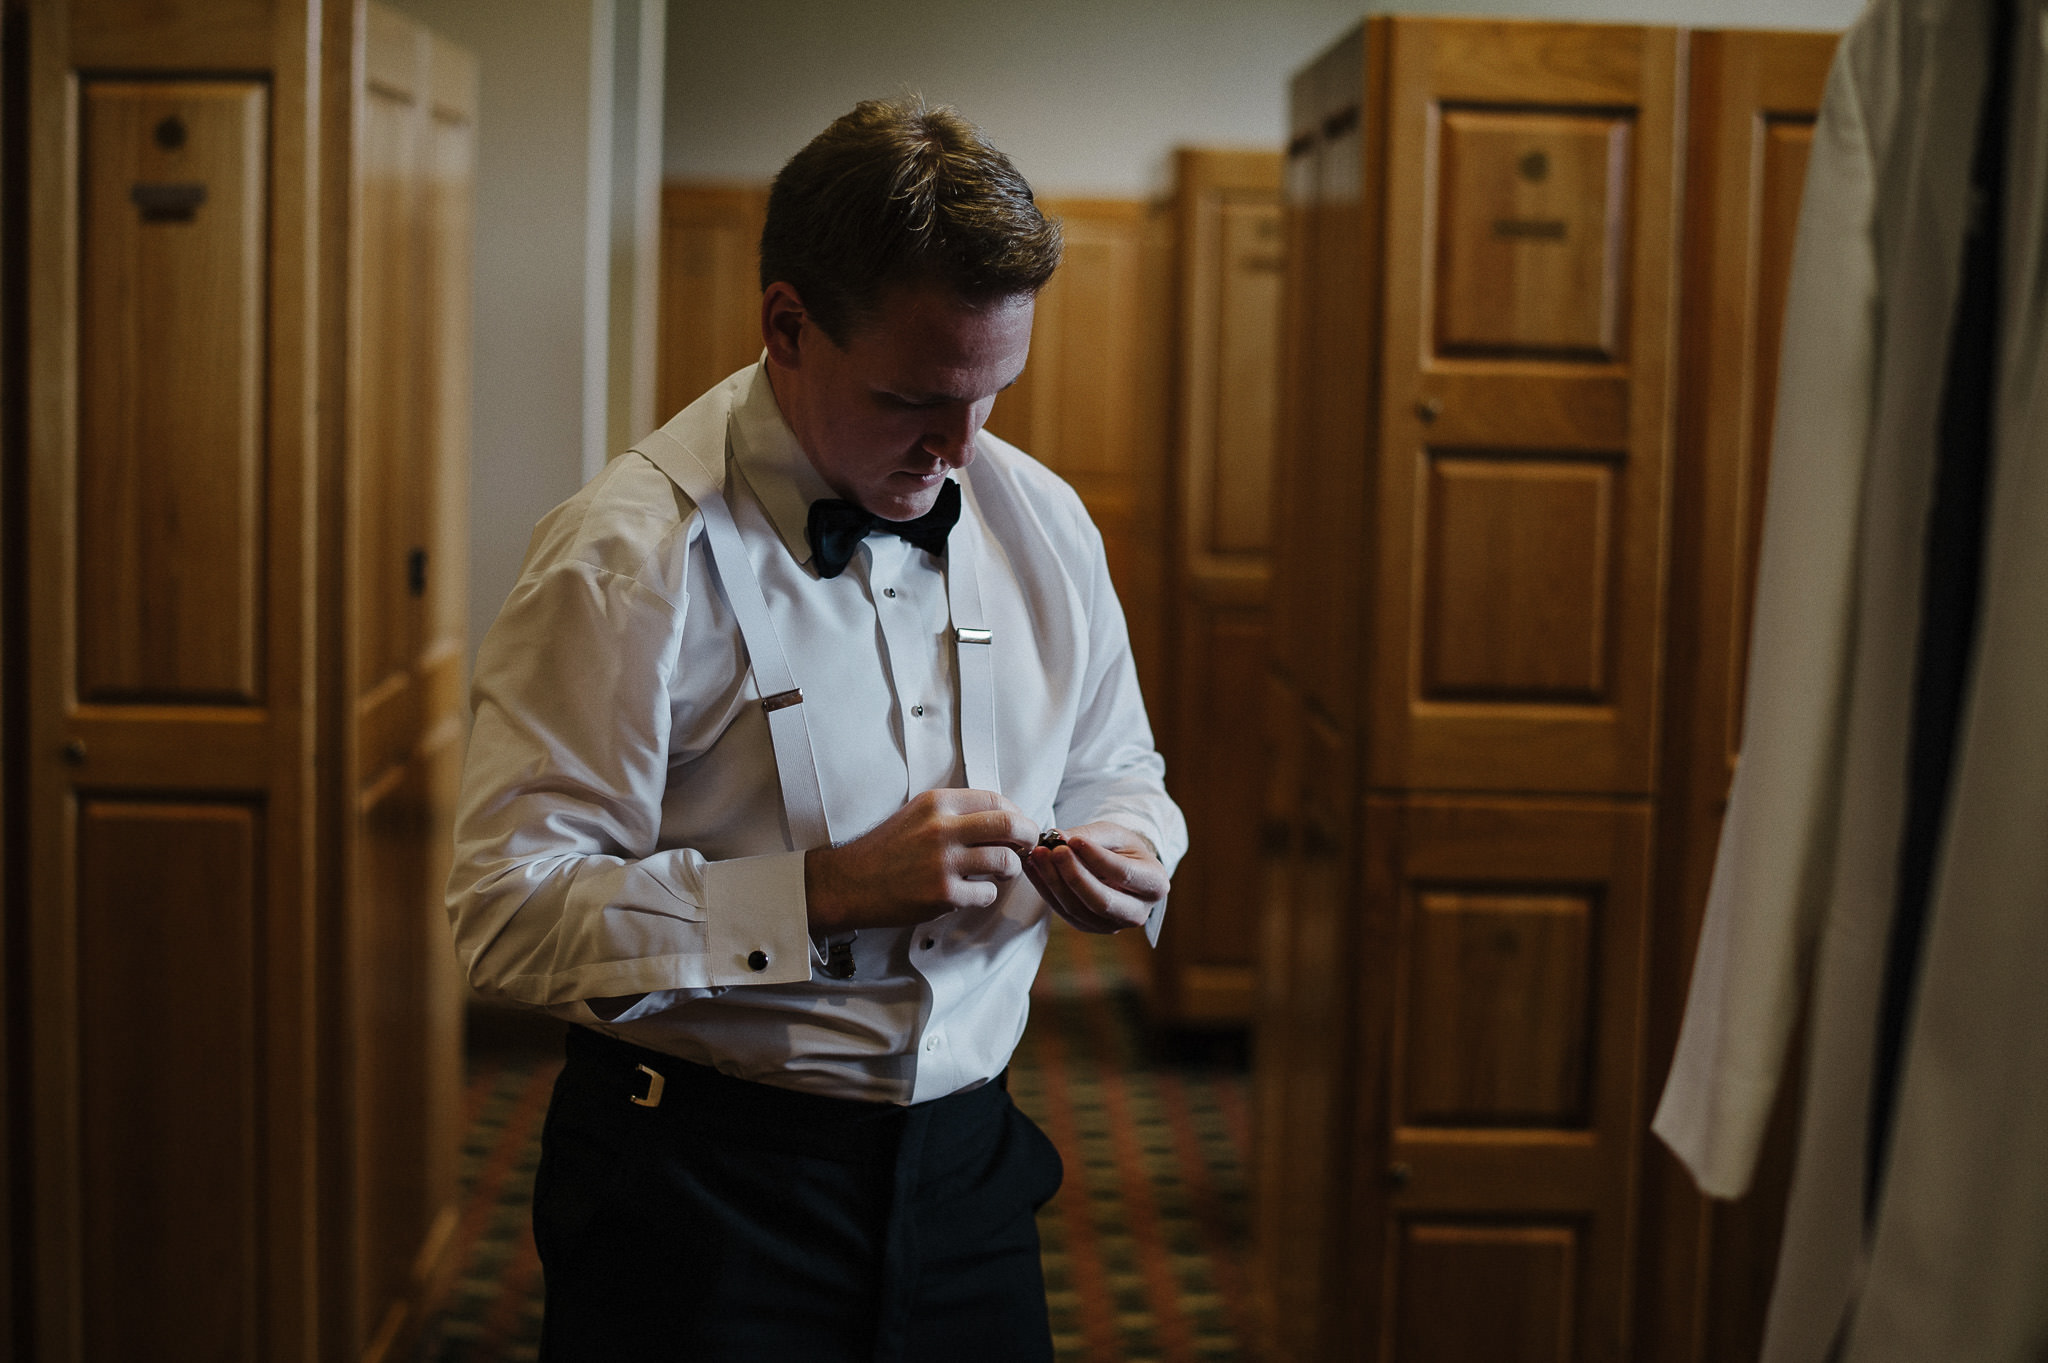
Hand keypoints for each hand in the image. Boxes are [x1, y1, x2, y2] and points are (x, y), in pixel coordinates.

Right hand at [805, 789, 1038, 932]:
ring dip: (1011, 869)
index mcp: (936, 803)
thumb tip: (1002, 818)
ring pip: (1005, 861)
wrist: (850, 882)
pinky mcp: (943, 894)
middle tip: (1028, 846)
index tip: (1018, 824)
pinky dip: (987, 894)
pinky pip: (987, 893)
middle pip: (1009, 825)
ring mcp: (943, 862)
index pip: (995, 800)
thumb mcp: (917, 815)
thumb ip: (955, 813)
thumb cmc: (886, 850)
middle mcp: (941, 828)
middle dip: (1028, 836)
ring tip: (1002, 872)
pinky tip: (974, 892)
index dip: (1016, 813)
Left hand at [1023, 821, 1167, 933]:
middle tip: (1053, 851)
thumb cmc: (1122, 848)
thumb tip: (1059, 838)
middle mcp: (1138, 912)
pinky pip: (1064, 912)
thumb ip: (1089, 835)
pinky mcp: (1090, 927)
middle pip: (1101, 901)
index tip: (1074, 840)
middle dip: (1074, 876)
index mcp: (1154, 884)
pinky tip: (1034, 868)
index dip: (1096, 858)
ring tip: (1038, 855)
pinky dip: (1046, 889)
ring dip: (1054, 882)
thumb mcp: (1114, 834)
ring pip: (1079, 909)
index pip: (1123, 874)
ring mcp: (1113, 925)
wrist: (1122, 868)